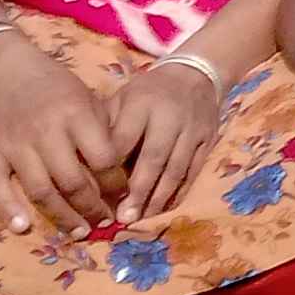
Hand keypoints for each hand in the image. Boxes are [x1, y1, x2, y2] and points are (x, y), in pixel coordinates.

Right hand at [0, 40, 123, 237]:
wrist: (6, 70)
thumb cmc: (57, 87)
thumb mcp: (88, 98)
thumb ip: (103, 132)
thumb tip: (123, 173)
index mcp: (75, 115)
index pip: (102, 159)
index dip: (116, 183)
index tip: (124, 196)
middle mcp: (45, 131)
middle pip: (72, 181)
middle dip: (92, 207)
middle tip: (105, 221)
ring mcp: (14, 144)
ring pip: (40, 190)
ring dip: (61, 217)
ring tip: (79, 232)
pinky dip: (9, 210)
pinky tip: (22, 227)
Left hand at [107, 57, 224, 220]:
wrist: (195, 75)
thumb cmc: (149, 92)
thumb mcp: (123, 98)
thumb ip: (106, 125)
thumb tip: (85, 161)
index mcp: (142, 103)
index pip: (124, 139)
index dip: (110, 167)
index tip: (97, 193)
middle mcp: (169, 116)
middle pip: (154, 158)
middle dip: (138, 190)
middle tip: (124, 217)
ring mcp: (193, 129)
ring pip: (176, 168)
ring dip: (159, 197)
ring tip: (142, 219)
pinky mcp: (209, 140)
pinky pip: (194, 171)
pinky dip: (180, 192)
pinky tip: (165, 209)